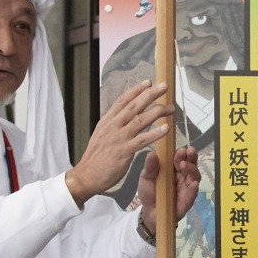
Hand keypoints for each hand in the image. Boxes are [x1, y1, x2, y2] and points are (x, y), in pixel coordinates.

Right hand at [68, 81, 173, 204]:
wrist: (86, 175)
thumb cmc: (95, 158)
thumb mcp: (101, 135)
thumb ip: (113, 125)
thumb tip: (124, 116)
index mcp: (107, 121)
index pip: (122, 101)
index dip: (136, 90)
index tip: (148, 82)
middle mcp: (113, 126)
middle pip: (134, 106)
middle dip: (150, 94)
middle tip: (164, 86)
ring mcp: (118, 138)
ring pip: (140, 120)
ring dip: (157, 112)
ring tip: (171, 108)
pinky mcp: (124, 151)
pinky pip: (142, 140)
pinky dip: (155, 133)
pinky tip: (166, 128)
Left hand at [135, 145, 200, 239]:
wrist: (149, 213)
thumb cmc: (149, 192)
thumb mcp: (146, 177)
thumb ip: (150, 167)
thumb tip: (152, 153)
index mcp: (174, 169)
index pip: (181, 158)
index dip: (182, 153)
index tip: (181, 150)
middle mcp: (183, 177)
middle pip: (191, 165)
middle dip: (191, 157)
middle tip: (189, 152)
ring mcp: (186, 189)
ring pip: (195, 177)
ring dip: (192, 170)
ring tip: (184, 165)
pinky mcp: (187, 201)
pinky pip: (192, 194)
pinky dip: (194, 189)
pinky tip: (193, 184)